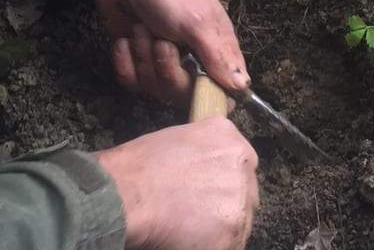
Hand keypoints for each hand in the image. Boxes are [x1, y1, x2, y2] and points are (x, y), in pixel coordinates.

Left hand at [93, 0, 248, 105]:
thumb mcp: (196, 21)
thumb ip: (218, 56)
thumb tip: (242, 86)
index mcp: (216, 49)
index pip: (223, 91)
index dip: (208, 94)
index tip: (192, 84)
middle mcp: (193, 59)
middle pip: (183, 94)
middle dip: (166, 69)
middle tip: (160, 41)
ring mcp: (164, 61)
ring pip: (155, 89)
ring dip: (143, 58)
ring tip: (141, 30)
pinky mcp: (138, 61)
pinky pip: (132, 82)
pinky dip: (125, 62)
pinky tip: (126, 41)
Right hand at [94, 118, 258, 249]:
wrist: (127, 194)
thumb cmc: (141, 166)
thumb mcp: (180, 136)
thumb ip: (205, 150)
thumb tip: (207, 165)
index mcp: (230, 139)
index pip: (243, 163)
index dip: (225, 179)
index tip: (210, 189)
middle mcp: (242, 166)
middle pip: (246, 193)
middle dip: (227, 204)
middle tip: (198, 211)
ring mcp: (240, 201)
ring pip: (241, 221)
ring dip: (221, 227)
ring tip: (189, 227)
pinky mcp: (233, 233)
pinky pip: (230, 244)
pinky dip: (213, 245)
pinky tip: (188, 239)